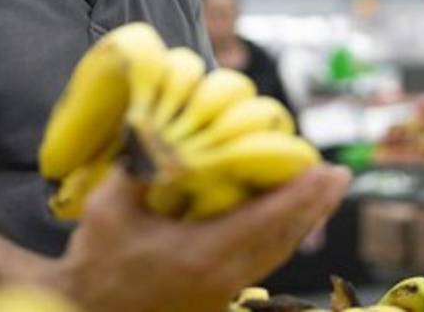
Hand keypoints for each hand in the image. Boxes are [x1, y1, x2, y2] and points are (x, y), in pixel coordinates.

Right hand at [48, 163, 351, 311]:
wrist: (85, 310)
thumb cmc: (96, 261)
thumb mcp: (110, 208)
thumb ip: (138, 168)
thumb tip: (159, 130)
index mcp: (203, 255)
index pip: (266, 221)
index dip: (300, 195)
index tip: (326, 170)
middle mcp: (223, 276)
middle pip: (284, 239)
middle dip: (314, 206)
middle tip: (337, 175)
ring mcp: (222, 290)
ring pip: (276, 253)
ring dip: (302, 221)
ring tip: (322, 192)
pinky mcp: (217, 295)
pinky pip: (262, 261)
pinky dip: (279, 236)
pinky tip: (286, 218)